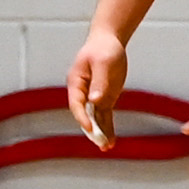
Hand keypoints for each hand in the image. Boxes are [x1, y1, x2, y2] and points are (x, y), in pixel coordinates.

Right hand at [64, 22, 135, 148]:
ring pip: (95, 118)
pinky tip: (111, 140)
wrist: (109, 41)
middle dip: (93, 131)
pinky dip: (107, 128)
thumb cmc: (103, 48)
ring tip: (108, 147)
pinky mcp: (104, 98)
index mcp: (76, 82)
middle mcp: (82, 92)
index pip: (76, 104)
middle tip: (101, 143)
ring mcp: (94, 96)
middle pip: (85, 115)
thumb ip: (99, 82)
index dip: (82, 117)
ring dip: (101, 133)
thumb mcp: (103, 63)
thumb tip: (95, 100)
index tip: (90, 128)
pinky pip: (104, 116)